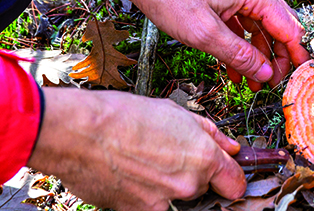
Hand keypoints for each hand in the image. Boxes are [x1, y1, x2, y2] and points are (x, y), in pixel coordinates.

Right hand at [28, 88, 243, 210]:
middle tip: (169, 154)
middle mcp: (186, 185)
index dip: (231, 178)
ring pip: (175, 199)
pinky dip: (144, 194)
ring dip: (167, 186)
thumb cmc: (122, 116)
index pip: (235, 183)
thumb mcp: (175, 112)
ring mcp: (160, 204)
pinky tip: (130, 173)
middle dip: (192, 175)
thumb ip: (209, 132)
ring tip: (145, 161)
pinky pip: (150, 205)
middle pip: (202, 189)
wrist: (79, 133)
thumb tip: (230, 146)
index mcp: (202, 157)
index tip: (227, 176)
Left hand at [54, 0, 307, 89]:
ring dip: (256, 55)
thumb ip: (238, 54)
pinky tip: (233, 69)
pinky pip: (237, 24)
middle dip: (276, 58)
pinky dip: (238, 45)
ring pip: (256, 28)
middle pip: (276, 27)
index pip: (288, 28)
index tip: (297, 79)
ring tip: (253, 84)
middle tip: (272, 86)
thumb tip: (266, 72)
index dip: (295, 55)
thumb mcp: (203, 33)